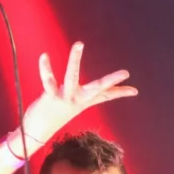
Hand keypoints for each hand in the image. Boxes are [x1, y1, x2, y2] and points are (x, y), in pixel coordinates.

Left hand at [19, 43, 136, 150]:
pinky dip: (45, 69)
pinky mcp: (50, 96)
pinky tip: (44, 56)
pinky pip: (48, 81)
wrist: (38, 130)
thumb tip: (100, 97)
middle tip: (125, 73)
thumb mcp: (76, 104)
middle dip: (110, 81)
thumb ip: (86, 97)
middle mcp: (77, 98)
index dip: (120, 92)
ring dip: (75, 59)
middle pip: (97, 88)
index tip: (134, 90)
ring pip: (71, 76)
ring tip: (79, 44)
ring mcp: (65, 97)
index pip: (106, 95)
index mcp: (84, 99)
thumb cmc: (57, 112)